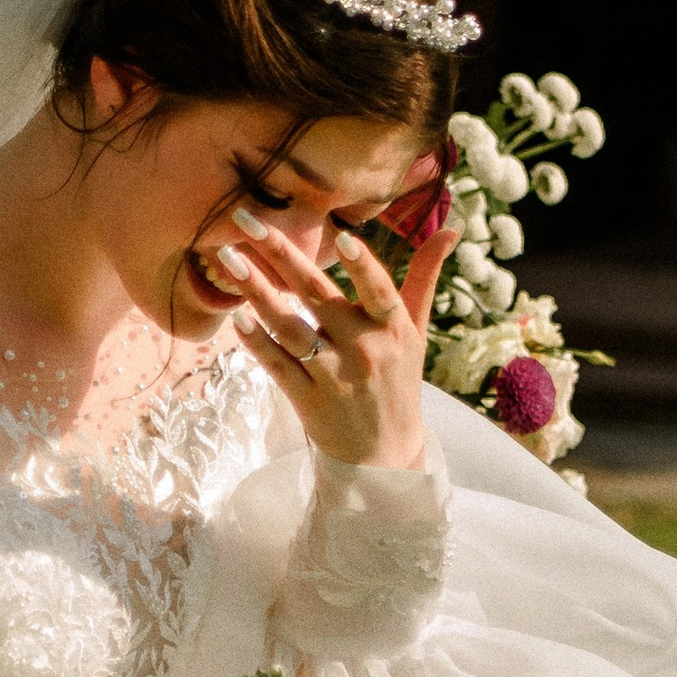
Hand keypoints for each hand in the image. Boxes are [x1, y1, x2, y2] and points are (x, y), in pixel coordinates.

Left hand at [215, 213, 460, 469]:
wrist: (384, 455)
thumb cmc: (398, 381)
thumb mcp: (416, 332)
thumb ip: (424, 278)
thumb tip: (449, 230)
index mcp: (392, 328)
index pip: (380, 291)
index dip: (364, 266)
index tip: (343, 237)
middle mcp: (364, 349)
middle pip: (317, 296)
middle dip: (281, 254)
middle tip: (246, 221)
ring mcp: (334, 375)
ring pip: (289, 327)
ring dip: (256, 290)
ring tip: (227, 258)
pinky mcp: (307, 399)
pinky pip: (277, 365)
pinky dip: (256, 342)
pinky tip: (236, 316)